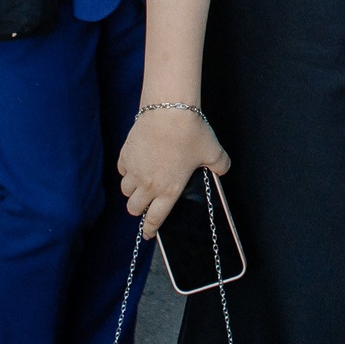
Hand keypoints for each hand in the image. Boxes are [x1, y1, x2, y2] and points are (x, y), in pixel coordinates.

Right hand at [119, 106, 230, 236]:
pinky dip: (127, 171)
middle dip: (139, 209)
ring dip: (132, 190)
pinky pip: (122, 170)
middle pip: (133, 208)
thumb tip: (222, 170)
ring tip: (141, 183)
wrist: (169, 109)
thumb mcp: (213, 152)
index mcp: (169, 190)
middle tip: (146, 203)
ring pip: (125, 190)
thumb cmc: (191, 132)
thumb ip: (220, 166)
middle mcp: (148, 184)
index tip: (148, 233)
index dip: (150, 229)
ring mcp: (134, 169)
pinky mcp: (126, 154)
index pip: (155, 218)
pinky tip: (135, 165)